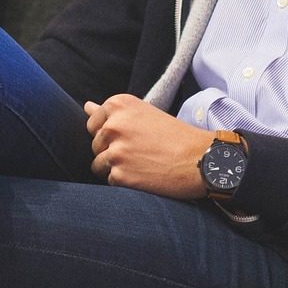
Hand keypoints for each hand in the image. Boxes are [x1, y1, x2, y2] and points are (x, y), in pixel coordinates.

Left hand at [84, 94, 212, 199]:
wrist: (201, 159)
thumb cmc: (177, 136)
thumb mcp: (145, 114)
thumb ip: (113, 113)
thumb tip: (86, 106)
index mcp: (118, 105)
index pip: (93, 123)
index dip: (111, 134)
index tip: (131, 137)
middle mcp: (113, 125)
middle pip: (94, 144)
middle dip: (111, 151)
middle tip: (140, 152)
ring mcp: (115, 151)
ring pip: (98, 165)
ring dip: (116, 168)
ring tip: (142, 165)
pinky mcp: (119, 175)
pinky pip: (110, 181)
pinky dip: (125, 183)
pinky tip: (144, 176)